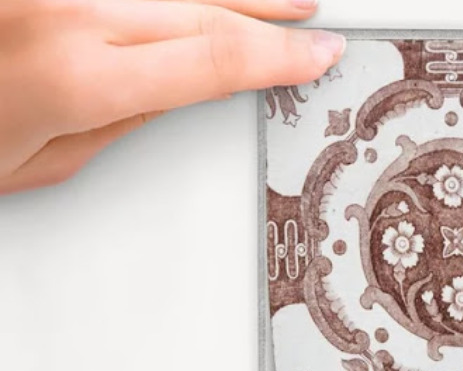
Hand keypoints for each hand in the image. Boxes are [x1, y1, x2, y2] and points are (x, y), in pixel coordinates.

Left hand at [0, 0, 343, 193]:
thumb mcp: (46, 161)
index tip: (316, 53)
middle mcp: (60, 5)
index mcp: (74, 73)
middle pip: (203, 2)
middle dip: (268, 13)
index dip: (280, 54)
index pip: (217, 55)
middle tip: (306, 19)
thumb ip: (128, 118)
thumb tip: (189, 82)